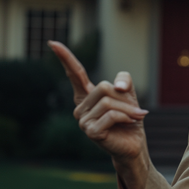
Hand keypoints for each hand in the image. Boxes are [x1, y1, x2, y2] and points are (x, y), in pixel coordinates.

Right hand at [48, 41, 149, 161]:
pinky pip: (111, 114)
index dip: (65, 58)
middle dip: (124, 97)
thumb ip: (123, 80)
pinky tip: (130, 123)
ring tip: (135, 117)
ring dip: (128, 109)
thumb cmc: (129, 119)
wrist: (134, 145)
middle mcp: (80, 108)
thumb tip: (117, 86)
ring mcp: (83, 121)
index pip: (75, 74)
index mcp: (86, 96)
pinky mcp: (90, 132)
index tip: (53, 43)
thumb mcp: (128, 94)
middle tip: (135, 110)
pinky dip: (125, 117)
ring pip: (108, 101)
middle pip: (103, 87)